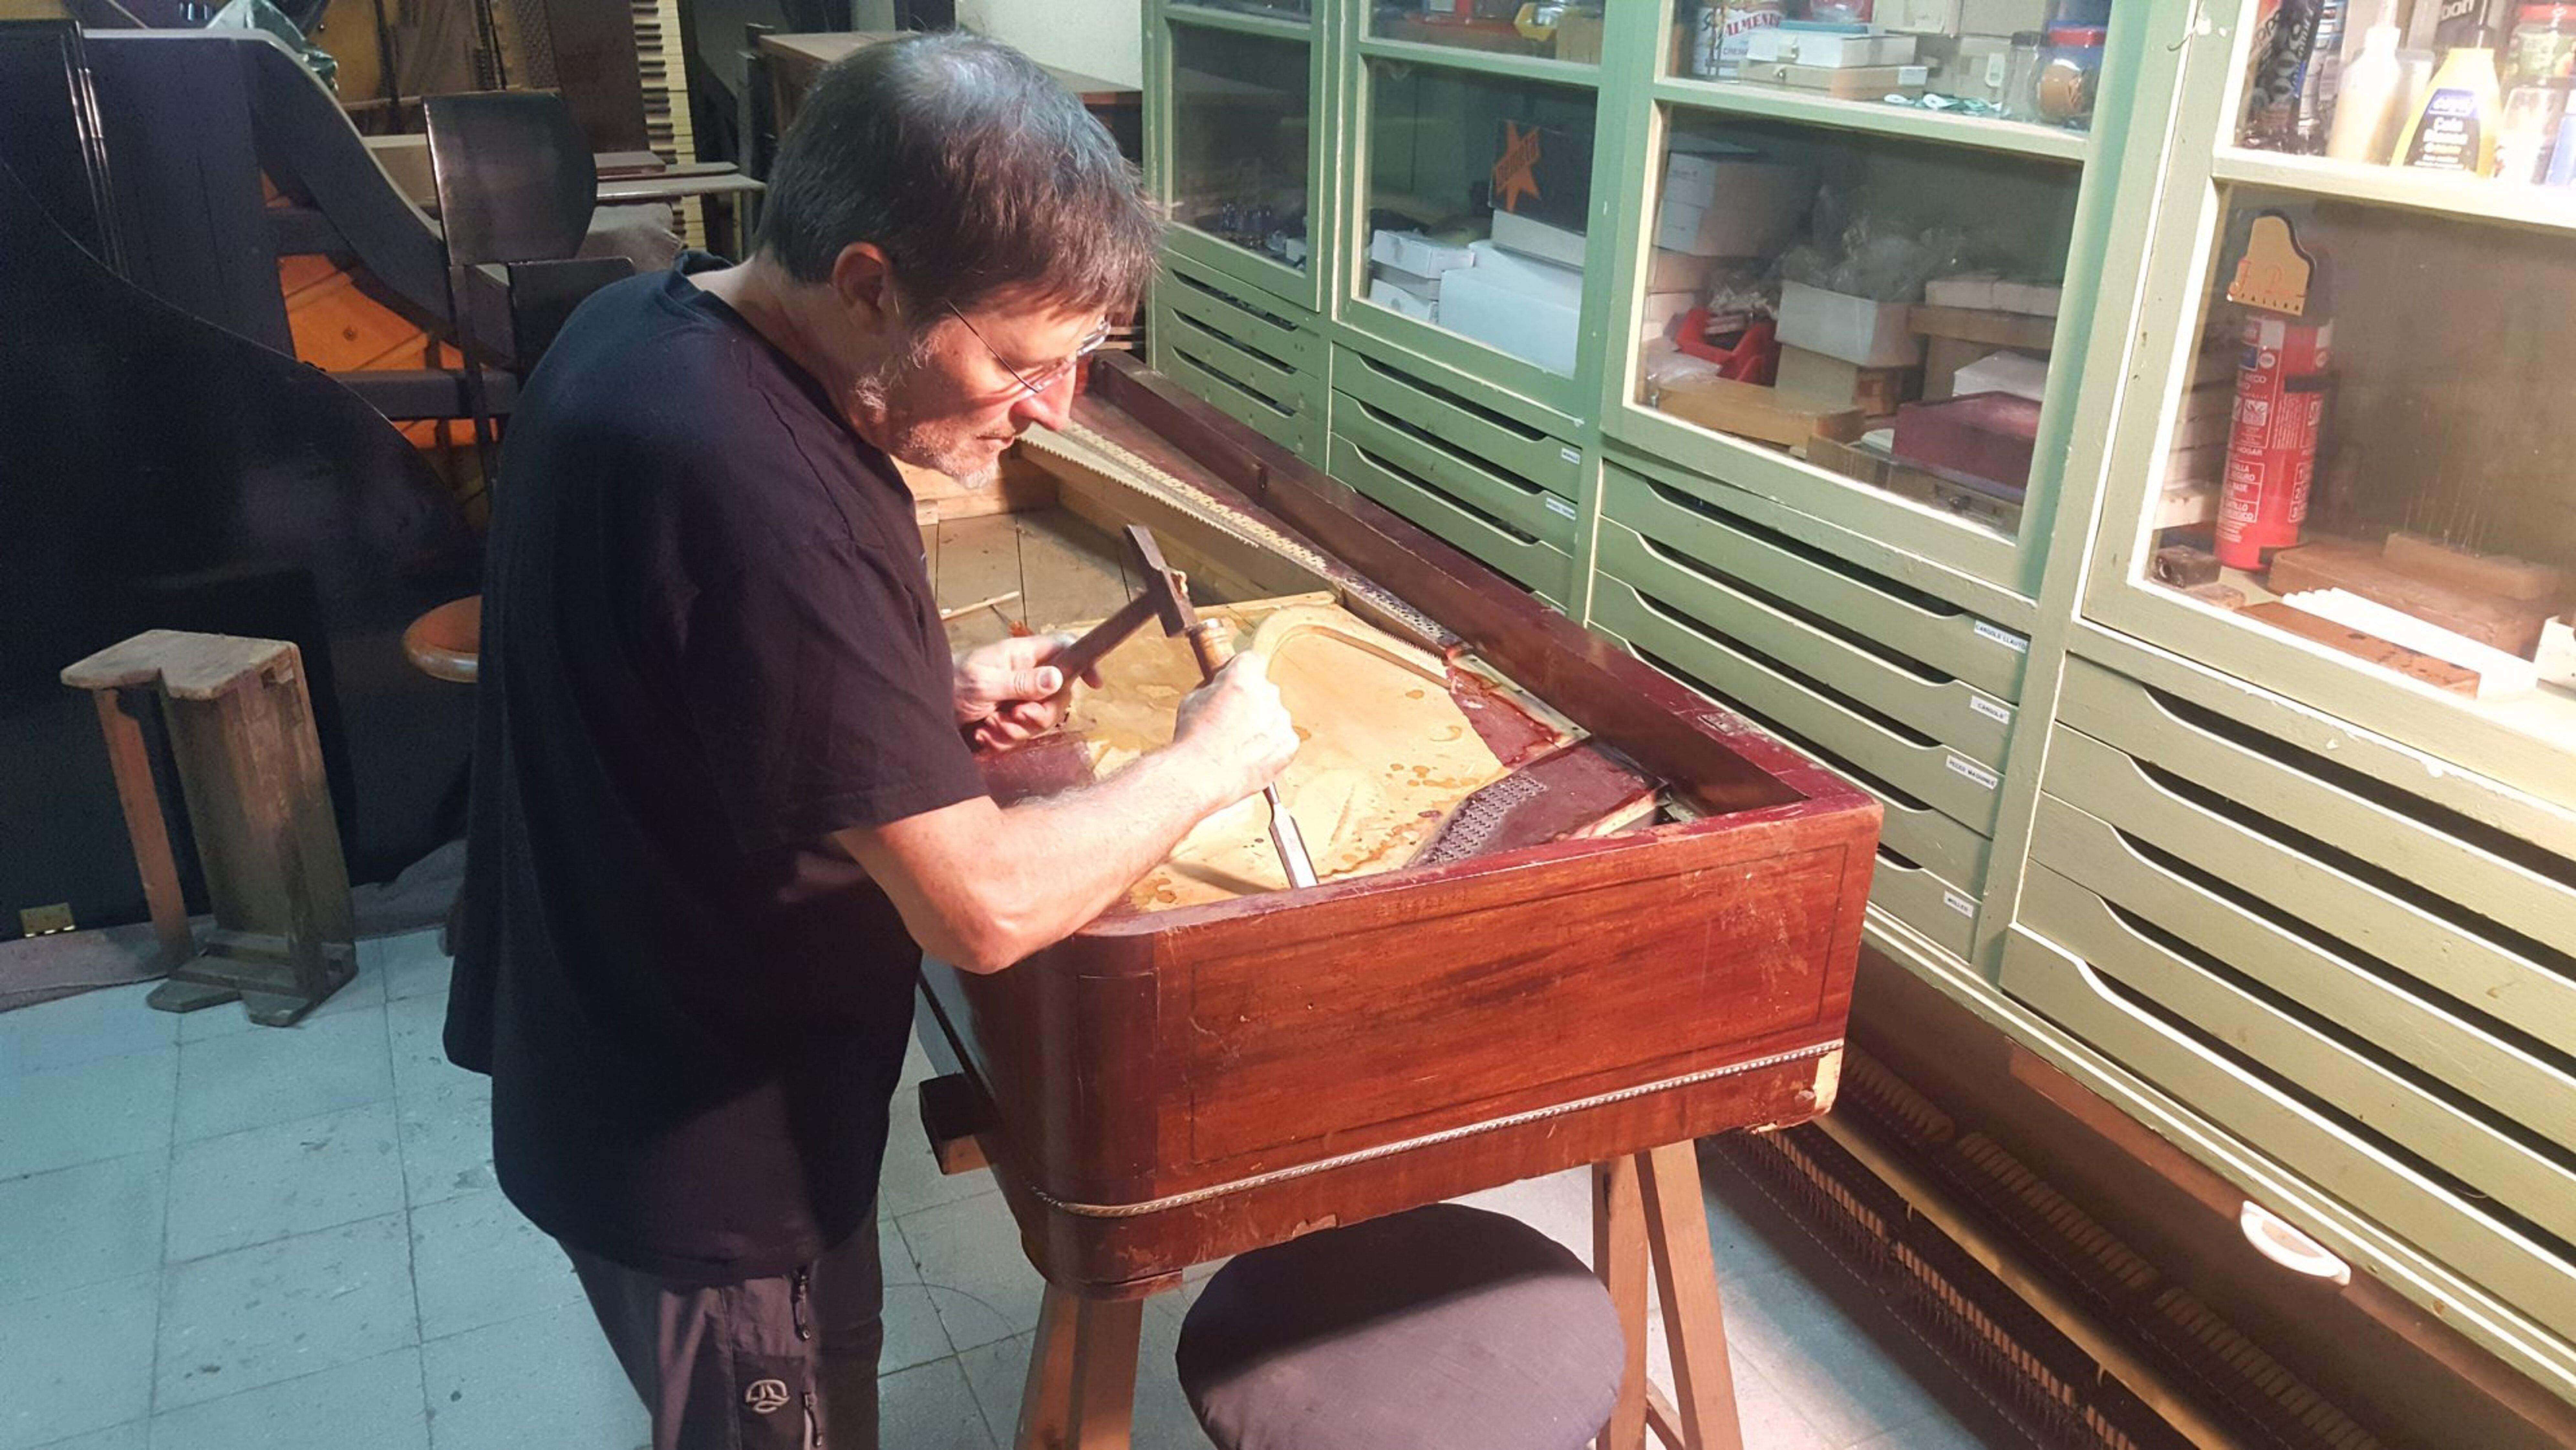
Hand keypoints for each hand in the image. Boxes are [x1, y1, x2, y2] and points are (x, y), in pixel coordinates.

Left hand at [954, 632, 1099, 752]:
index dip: (1084, 662)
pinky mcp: (1007, 721)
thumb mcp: (984, 681)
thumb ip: (1021, 682)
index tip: (1095, 684)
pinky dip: (1003, 740)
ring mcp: (1017, 699)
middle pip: (1059, 696)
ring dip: (1016, 730)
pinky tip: (983, 734)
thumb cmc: (949, 681)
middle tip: (1015, 717)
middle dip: (1039, 714)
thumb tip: (1058, 678)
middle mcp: (1025, 676)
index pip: (1065, 649)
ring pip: (1040, 720)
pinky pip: (1021, 736)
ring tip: (990, 725)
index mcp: (1022, 655)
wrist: (923, 705)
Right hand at [1169, 653, 1298, 806]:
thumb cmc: (1194, 739)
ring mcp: (1281, 720)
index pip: (1251, 659)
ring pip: (1274, 715)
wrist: (1201, 775)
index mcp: (1244, 676)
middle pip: (1264, 689)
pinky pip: (1282, 738)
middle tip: (1231, 719)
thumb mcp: (1193, 699)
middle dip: (1251, 700)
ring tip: (1238, 742)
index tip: (1234, 682)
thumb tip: (1221, 687)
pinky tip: (1250, 754)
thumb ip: (1215, 687)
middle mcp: (1268, 694)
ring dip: (1261, 724)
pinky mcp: (1289, 745)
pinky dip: (1270, 745)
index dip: (1241, 671)